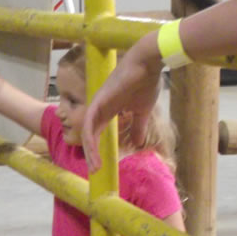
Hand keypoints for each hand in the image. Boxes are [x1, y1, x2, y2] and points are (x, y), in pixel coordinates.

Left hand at [82, 31, 163, 172]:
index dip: (98, 149)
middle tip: (94, 172)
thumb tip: (137, 144)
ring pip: (88, 133)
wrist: (148, 64)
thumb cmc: (146, 82)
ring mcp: (97, 104)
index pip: (98, 133)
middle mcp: (99, 109)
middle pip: (91, 135)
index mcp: (108, 111)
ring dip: (90, 151)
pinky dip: (90, 139)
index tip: (101, 166)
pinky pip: (90, 124)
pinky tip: (93, 152)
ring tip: (94, 168)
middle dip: (91, 154)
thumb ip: (138, 126)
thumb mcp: (142, 111)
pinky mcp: (98, 101)